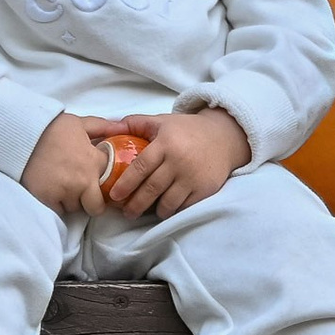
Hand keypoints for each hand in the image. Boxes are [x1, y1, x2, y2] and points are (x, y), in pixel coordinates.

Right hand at [19, 113, 108, 216]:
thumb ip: (102, 126)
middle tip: (81, 192)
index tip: (101, 184)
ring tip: (61, 185)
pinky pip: (58, 211)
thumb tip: (121, 127)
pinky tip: (51, 189)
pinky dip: (55, 204)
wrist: (20, 135)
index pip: (113, 184)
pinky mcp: (47, 199)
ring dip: (71, 201)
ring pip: (75, 208)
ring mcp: (65, 192)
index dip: (108, 185)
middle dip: (91, 203)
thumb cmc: (51, 128)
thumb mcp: (79, 123)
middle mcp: (83, 181)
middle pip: (96, 207)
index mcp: (94, 162)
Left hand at [102, 109, 249, 219]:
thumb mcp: (162, 121)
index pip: (141, 167)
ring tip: (143, 213)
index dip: (126, 184)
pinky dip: (172, 210)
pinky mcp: (205, 189)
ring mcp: (193, 177)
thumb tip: (110, 125)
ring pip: (168, 202)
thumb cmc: (187, 130)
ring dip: (154, 211)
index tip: (114, 196)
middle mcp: (179, 161)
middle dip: (135, 204)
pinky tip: (164, 210)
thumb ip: (136, 123)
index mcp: (166, 143)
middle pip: (152, 189)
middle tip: (126, 213)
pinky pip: (184, 206)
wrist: (224, 137)